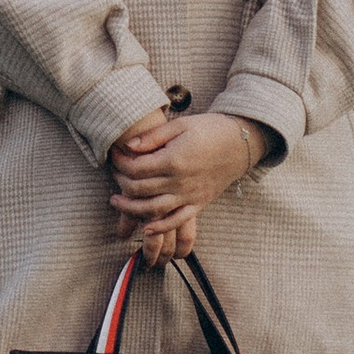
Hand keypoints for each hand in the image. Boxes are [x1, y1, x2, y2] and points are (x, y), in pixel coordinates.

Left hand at [107, 109, 266, 261]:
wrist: (240, 144)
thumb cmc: (209, 130)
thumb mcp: (180, 125)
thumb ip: (153, 136)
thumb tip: (128, 146)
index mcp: (174, 160)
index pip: (137, 168)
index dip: (120, 162)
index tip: (113, 153)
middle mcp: (180, 182)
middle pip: (141, 189)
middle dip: (121, 182)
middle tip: (113, 173)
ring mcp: (190, 196)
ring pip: (154, 210)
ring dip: (131, 209)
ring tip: (116, 201)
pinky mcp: (198, 204)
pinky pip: (177, 221)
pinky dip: (160, 228)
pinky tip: (146, 228)